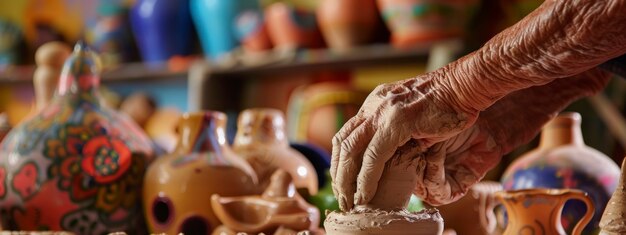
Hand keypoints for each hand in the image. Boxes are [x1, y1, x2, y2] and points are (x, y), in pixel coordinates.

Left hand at [331, 68, 608, 208]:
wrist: (467, 85)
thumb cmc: (449, 104)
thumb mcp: (415, 116)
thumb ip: (399, 133)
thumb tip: (392, 158)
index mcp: (376, 102)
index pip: (347, 134)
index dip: (341, 161)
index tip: (342, 182)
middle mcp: (374, 105)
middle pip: (343, 143)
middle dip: (339, 174)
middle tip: (342, 198)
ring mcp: (383, 111)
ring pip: (353, 151)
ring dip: (349, 180)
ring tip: (351, 201)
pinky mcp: (396, 122)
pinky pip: (374, 155)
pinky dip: (367, 177)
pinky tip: (366, 193)